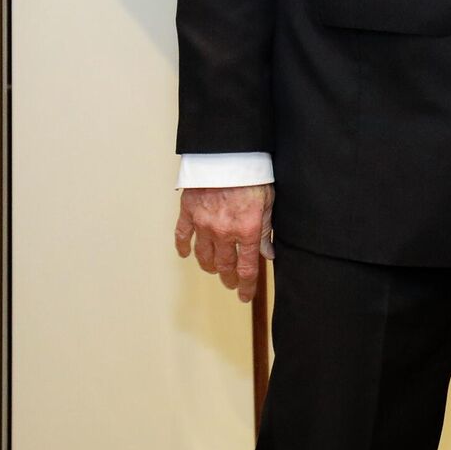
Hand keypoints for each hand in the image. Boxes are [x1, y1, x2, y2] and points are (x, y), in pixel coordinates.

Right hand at [174, 184, 273, 302]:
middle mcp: (223, 232)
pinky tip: (185, 255)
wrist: (229, 152)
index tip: (246, 296)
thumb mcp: (268, 203)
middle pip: (224, 265)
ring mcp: (203, 223)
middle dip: (229, 278)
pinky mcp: (188, 212)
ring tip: (215, 271)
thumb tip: (268, 254)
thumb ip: (266, 230)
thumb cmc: (252, 174)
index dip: (246, 287)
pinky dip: (183, 248)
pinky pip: (181, 236)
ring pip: (204, 255)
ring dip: (210, 267)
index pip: (247, 269)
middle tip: (232, 284)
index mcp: (246, 230)